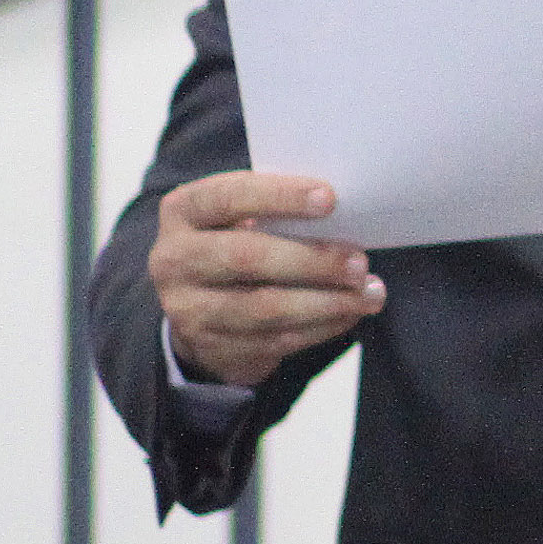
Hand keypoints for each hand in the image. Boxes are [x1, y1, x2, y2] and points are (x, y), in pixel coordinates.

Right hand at [153, 170, 380, 388]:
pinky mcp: (212, 347)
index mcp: (183, 210)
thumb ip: (278, 209)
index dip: (280, 196)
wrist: (200, 304)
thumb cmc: (238, 240)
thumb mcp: (241, 215)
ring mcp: (188, 309)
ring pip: (265, 308)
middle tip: (359, 262)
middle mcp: (174, 260)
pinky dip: (321, 327)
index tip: (330, 199)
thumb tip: (347, 211)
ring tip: (368, 294)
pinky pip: (275, 340)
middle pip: (247, 257)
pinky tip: (350, 313)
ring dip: (326, 302)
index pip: (229, 196)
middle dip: (312, 260)